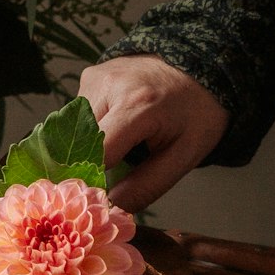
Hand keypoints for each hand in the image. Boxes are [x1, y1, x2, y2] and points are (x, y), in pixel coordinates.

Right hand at [78, 55, 229, 211]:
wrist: (200, 65)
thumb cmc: (196, 113)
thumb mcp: (185, 156)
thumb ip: (146, 186)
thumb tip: (109, 208)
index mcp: (138, 105)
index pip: (96, 153)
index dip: (92, 180)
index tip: (99, 198)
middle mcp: (108, 86)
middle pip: (80, 143)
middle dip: (92, 165)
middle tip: (116, 173)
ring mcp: (95, 78)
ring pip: (74, 130)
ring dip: (91, 146)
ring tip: (124, 142)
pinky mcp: (89, 76)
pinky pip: (79, 114)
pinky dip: (93, 129)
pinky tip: (118, 125)